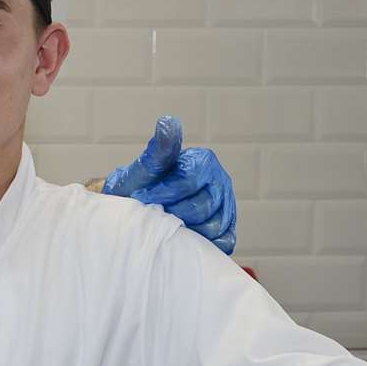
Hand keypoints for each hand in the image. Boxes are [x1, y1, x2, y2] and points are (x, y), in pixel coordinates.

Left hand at [103, 116, 236, 253]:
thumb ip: (157, 151)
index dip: (163, 194)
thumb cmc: (138, 189)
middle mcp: (220, 180)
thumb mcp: (142, 171)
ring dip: (187, 230)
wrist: (138, 212)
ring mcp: (227, 205)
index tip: (143, 198)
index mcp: (203, 161)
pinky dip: (203, 243)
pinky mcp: (228, 228)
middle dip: (173, 214)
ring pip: (213, 227)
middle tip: (154, 214)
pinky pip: (222, 242)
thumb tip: (168, 122)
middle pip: (202, 207)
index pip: (188, 181)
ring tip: (167, 225)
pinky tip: (184, 238)